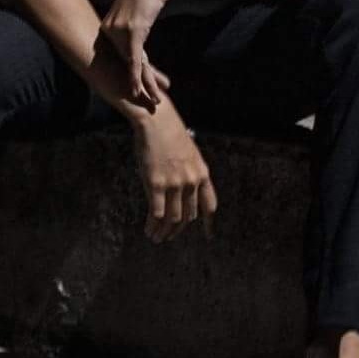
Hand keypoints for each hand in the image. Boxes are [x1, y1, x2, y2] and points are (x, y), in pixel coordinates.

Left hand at [99, 0, 173, 109]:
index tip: (140, 92)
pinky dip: (138, 76)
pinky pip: (135, 59)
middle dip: (138, 86)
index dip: (132, 77)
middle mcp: (108, 31)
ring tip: (152, 102)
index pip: (120, 59)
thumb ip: (129, 26)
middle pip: (124, 65)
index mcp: (106, 29)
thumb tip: (132, 37)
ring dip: (143, 85)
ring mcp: (119, 31)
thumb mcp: (133, 12)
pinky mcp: (132, 30)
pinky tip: (139, 90)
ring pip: (131, 66)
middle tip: (147, 103)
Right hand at [132, 102, 217, 243]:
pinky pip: (157, 213)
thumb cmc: (169, 133)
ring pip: (173, 219)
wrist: (156, 120)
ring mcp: (174, 184)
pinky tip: (148, 229)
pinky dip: (153, 225)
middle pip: (189, 216)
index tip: (208, 235)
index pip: (210, 204)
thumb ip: (190, 172)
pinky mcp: (156, 184)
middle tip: (169, 236)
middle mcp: (191, 181)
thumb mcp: (189, 153)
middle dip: (178, 229)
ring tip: (156, 237)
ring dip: (164, 232)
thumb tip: (185, 191)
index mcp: (202, 173)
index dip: (209, 222)